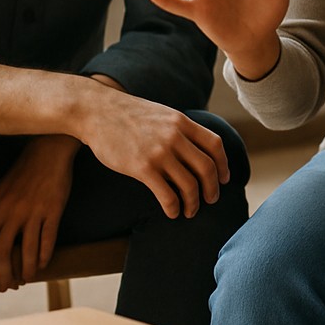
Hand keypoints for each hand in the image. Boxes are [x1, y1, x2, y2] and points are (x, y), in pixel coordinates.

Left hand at [0, 135, 76, 290]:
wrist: (48, 152)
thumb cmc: (22, 175)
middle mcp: (11, 211)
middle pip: (0, 253)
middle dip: (1, 276)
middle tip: (6, 287)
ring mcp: (33, 210)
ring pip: (25, 250)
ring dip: (24, 271)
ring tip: (25, 279)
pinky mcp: (53, 209)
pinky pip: (47, 239)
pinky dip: (43, 256)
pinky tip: (42, 264)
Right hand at [77, 86, 230, 220]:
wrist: (98, 112)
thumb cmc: (129, 115)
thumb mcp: (163, 114)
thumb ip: (180, 129)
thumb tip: (195, 149)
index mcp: (182, 122)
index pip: (215, 144)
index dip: (224, 164)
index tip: (225, 178)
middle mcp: (175, 136)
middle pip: (206, 167)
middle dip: (213, 187)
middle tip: (212, 199)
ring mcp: (159, 152)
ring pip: (189, 184)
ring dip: (194, 202)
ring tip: (191, 211)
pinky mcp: (141, 168)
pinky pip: (166, 194)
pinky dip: (174, 207)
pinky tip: (172, 212)